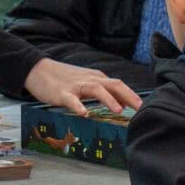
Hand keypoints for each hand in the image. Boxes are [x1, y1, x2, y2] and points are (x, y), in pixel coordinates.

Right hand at [23, 58, 141, 116]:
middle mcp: (91, 80)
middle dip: (129, 96)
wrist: (39, 70)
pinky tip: (83, 113)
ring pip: (97, 89)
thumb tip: (122, 102)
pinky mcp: (62, 93)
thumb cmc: (65, 79)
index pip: (120, 86)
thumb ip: (103, 91)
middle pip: (114, 85)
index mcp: (98, 78)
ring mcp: (77, 86)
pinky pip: (72, 100)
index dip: (133, 96)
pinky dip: (78, 106)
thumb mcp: (87, 82)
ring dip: (109, 99)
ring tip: (119, 110)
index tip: (144, 108)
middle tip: (141, 109)